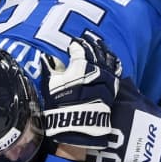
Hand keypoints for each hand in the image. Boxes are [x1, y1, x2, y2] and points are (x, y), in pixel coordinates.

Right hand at [42, 32, 121, 149]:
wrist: (79, 124)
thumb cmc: (61, 104)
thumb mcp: (51, 85)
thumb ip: (50, 69)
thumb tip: (46, 57)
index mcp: (80, 65)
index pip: (79, 49)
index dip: (75, 45)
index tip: (72, 44)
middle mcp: (95, 68)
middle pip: (94, 50)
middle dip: (90, 43)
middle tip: (86, 37)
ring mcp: (105, 77)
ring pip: (106, 57)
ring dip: (103, 49)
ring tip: (100, 43)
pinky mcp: (112, 86)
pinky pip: (115, 69)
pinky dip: (113, 62)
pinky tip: (112, 58)